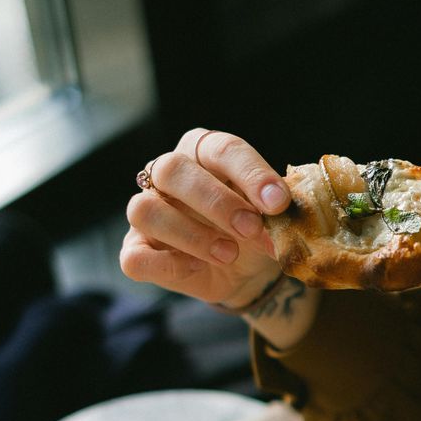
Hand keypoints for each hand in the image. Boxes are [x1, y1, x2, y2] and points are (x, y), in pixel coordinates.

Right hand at [120, 128, 290, 310]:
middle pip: (173, 169)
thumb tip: (285, 212)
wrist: (244, 271)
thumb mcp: (270, 217)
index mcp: (203, 151)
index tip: (278, 202)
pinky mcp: (137, 250)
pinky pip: (135, 257)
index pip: (221, 149)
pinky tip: (196, 268)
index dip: (251, 174)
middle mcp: (167, 174)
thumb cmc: (253, 229)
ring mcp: (146, 211)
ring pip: (145, 210)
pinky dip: (167, 265)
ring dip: (192, 234)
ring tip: (229, 254)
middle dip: (217, 201)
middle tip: (251, 228)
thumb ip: (274, 209)